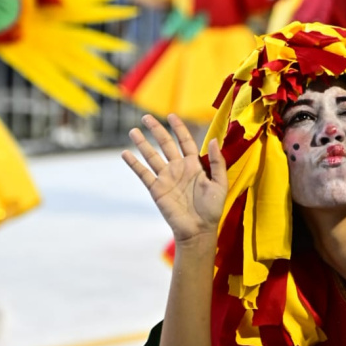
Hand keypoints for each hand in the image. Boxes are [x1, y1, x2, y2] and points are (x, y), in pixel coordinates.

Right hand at [122, 114, 227, 241]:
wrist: (198, 230)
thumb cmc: (212, 209)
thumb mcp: (220, 184)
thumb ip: (217, 162)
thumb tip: (213, 140)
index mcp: (194, 165)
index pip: (185, 141)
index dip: (179, 128)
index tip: (172, 116)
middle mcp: (178, 168)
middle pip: (165, 144)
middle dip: (156, 130)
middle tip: (146, 117)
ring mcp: (166, 178)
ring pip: (152, 156)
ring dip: (142, 143)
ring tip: (133, 131)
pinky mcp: (156, 189)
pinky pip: (143, 173)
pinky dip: (134, 163)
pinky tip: (125, 153)